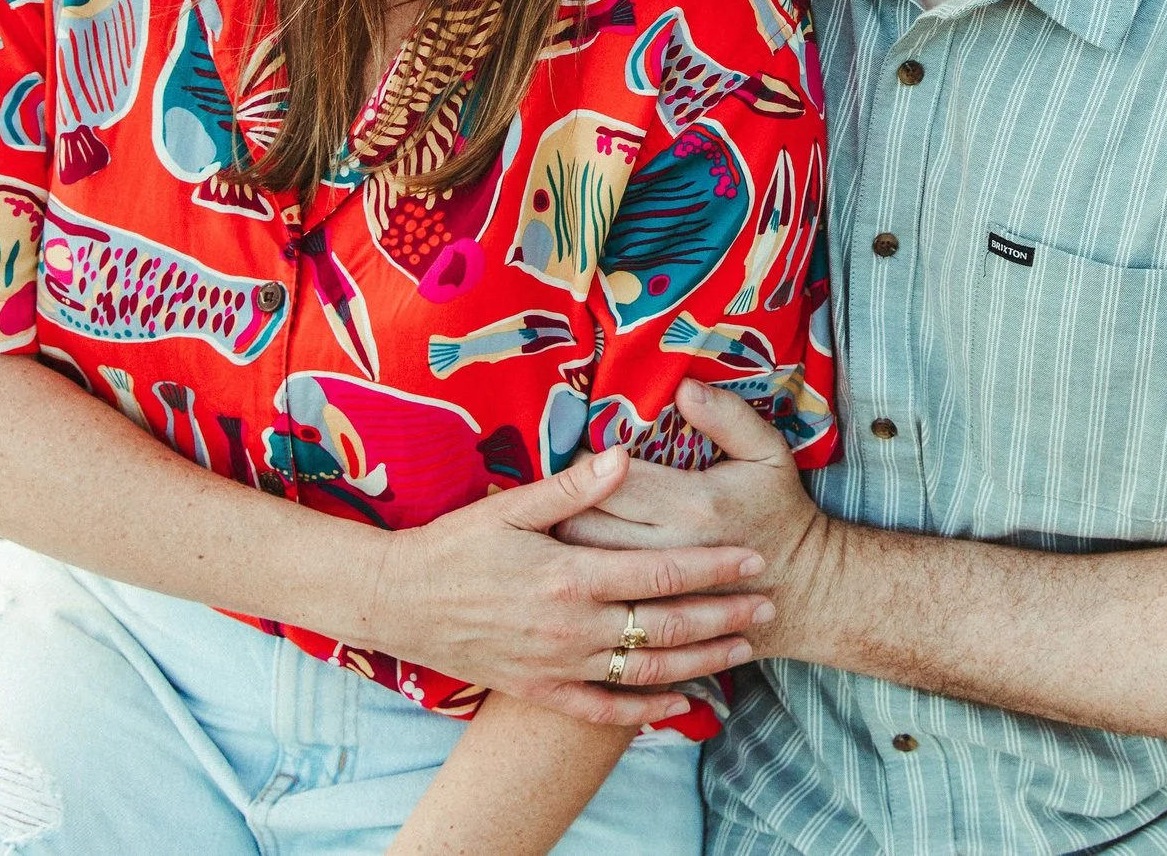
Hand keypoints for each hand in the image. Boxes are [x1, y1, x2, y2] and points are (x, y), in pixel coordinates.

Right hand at [362, 447, 778, 724]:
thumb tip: (625, 455)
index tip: (753, 557)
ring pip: (647, 672)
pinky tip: (684, 703)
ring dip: (701, 662)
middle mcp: (570, 626)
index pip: (660, 570)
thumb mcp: (511, 506)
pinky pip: (605, 710)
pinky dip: (648, 711)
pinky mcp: (541, 690)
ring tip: (743, 650)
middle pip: (666, 625)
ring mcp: (557, 665)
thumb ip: (573, 488)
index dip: (713, 566)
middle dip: (724, 616)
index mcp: (568, 574)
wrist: (397, 601)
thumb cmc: (454, 545)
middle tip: (768, 606)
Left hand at [555, 381, 833, 657]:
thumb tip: (682, 387)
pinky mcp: (655, 617)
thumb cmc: (781, 513)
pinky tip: (578, 563)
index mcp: (692, 503)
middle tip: (558, 486)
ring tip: (559, 520)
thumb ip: (728, 417)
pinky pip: (599, 597)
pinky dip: (581, 578)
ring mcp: (660, 590)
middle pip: (583, 523)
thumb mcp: (768, 454)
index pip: (612, 477)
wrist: (804, 592)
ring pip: (583, 564)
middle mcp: (670, 548)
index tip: (579, 448)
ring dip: (563, 541)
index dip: (584, 460)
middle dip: (562, 503)